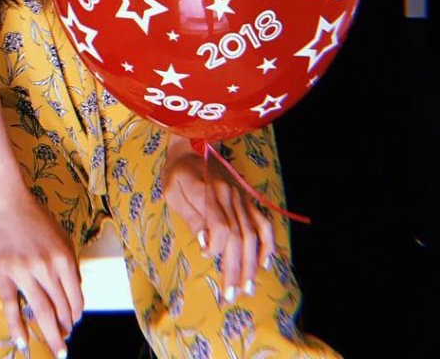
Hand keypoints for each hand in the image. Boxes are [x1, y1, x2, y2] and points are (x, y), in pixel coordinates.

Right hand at [0, 184, 83, 356]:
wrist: (4, 201)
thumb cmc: (33, 216)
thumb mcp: (60, 235)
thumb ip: (68, 262)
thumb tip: (75, 289)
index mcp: (63, 257)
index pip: (74, 297)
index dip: (75, 315)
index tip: (73, 324)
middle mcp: (47, 267)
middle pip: (60, 308)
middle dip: (65, 329)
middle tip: (64, 344)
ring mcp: (25, 272)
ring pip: (42, 311)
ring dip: (50, 333)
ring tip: (55, 349)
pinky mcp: (4, 275)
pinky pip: (12, 306)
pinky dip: (18, 328)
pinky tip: (22, 343)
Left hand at [161, 143, 275, 302]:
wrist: (193, 145)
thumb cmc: (177, 173)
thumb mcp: (172, 192)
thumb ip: (190, 217)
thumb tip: (206, 244)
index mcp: (207, 190)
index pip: (221, 226)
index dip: (216, 247)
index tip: (207, 256)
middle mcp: (229, 194)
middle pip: (238, 236)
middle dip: (235, 268)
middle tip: (231, 294)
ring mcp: (241, 196)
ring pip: (253, 234)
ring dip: (251, 264)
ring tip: (247, 288)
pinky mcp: (247, 199)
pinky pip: (263, 223)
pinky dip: (267, 244)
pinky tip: (264, 264)